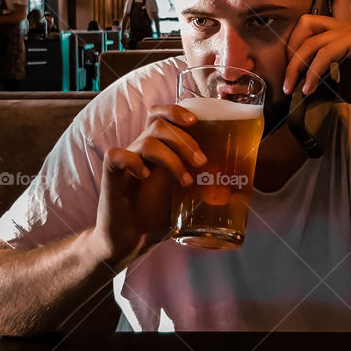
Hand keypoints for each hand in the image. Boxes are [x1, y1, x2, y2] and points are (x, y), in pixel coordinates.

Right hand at [95, 105, 206, 268]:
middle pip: (159, 124)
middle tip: (201, 162)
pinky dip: (133, 162)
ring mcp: (126, 161)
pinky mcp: (111, 175)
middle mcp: (141, 149)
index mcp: (158, 149)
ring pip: (147, 141)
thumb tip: (239, 182)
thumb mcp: (187, 194)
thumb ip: (205, 182)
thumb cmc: (159, 214)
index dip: (176, 111)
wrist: (132, 240)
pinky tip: (145, 177)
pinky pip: (117, 155)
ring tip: (185, 182)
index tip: (196, 121)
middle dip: (184, 140)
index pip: (162, 115)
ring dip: (171, 159)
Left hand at [283, 0, 350, 118]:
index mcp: (347, 34)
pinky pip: (324, 52)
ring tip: (292, 88)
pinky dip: (312, 72)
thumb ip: (325, 76)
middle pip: (306, 21)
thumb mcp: (342, 83)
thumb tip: (302, 83)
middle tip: (286, 77)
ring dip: (296, 67)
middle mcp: (350, 27)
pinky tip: (309, 88)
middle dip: (290, 48)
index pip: (337, 0)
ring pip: (310, 41)